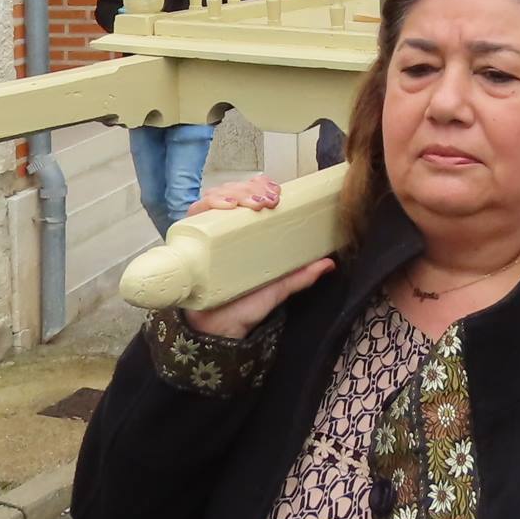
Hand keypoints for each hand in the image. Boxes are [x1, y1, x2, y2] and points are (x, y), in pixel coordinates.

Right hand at [181, 177, 336, 338]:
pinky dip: (208, 204)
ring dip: (233, 192)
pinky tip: (225, 207)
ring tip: (248, 203)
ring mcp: (206, 235)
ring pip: (215, 197)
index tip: (275, 192)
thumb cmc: (244, 307)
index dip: (260, 187)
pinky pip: (195, 214)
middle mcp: (224, 231)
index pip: (249, 197)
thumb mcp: (277, 287)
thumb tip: (329, 263)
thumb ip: (301, 276)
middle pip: (232, 192)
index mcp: (245, 235)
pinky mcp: (190, 242)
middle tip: (265, 199)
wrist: (219, 331)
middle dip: (249, 188)